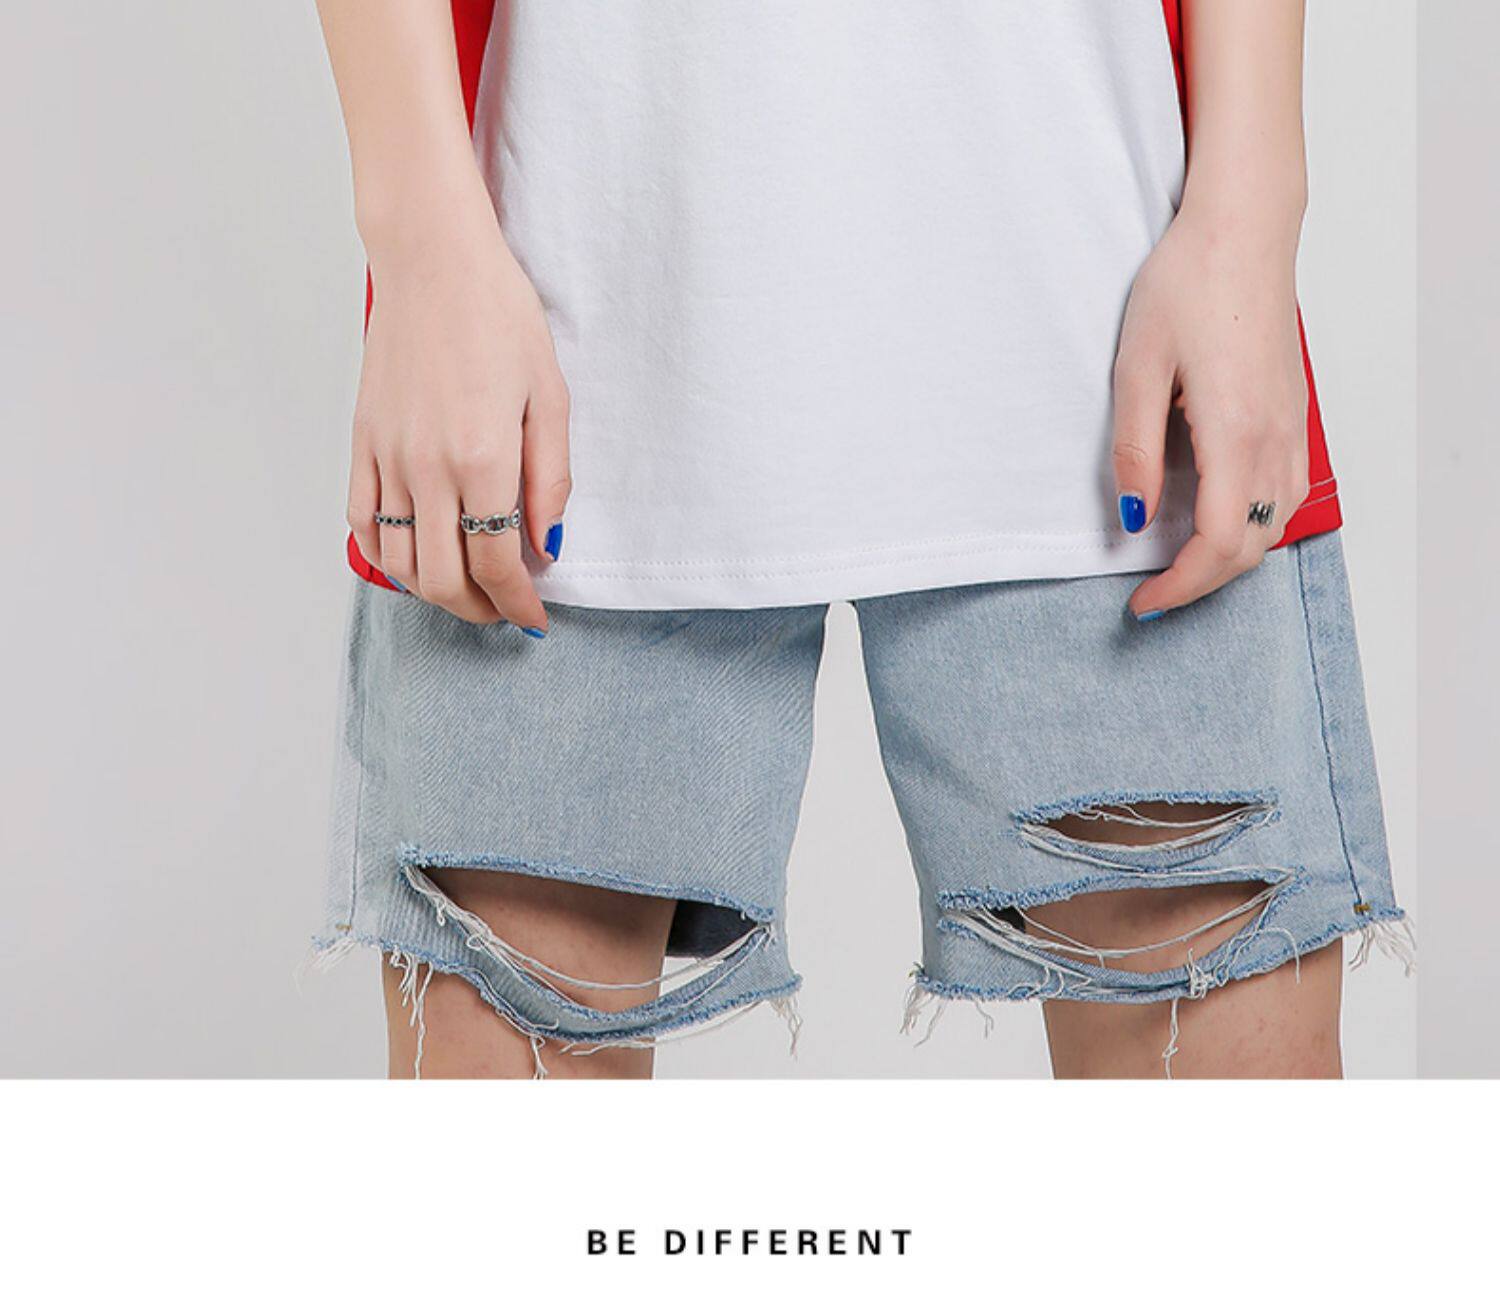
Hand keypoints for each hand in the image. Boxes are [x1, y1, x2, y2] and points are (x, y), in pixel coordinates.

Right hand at [345, 179, 569, 629]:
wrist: (433, 261)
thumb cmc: (500, 317)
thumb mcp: (550, 397)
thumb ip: (551, 480)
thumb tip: (547, 546)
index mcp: (482, 458)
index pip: (498, 563)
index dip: (519, 604)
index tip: (534, 619)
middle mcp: (428, 467)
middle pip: (444, 577)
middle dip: (478, 610)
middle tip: (504, 609)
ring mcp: (388, 456)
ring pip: (400, 560)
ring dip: (435, 590)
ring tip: (467, 588)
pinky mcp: (362, 441)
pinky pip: (364, 522)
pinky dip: (387, 556)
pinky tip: (414, 559)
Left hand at [1112, 208, 1308, 618]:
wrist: (1243, 228)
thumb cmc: (1188, 284)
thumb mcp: (1136, 368)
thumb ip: (1134, 451)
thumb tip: (1135, 518)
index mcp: (1235, 432)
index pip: (1221, 542)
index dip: (1181, 585)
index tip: (1142, 601)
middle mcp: (1275, 437)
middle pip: (1252, 547)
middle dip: (1201, 583)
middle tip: (1152, 593)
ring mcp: (1292, 426)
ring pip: (1275, 525)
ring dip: (1230, 558)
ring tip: (1179, 565)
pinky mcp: (1294, 413)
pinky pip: (1283, 493)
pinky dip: (1253, 525)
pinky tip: (1216, 519)